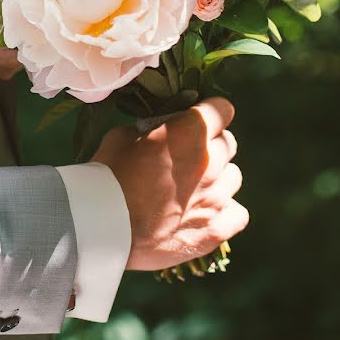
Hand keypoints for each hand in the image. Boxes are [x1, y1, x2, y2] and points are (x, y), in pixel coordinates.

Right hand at [91, 97, 247, 270]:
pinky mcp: (214, 230)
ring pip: (233, 177)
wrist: (102, 225)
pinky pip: (238, 214)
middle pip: (228, 144)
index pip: (221, 109)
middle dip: (210, 146)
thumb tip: (161, 132)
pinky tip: (204, 213)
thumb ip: (152, 130)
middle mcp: (210, 162)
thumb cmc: (106, 176)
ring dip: (217, 179)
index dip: (210, 113)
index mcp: (189, 132)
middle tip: (187, 157)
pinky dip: (224, 212)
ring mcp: (216, 198)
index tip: (198, 121)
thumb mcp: (122, 136)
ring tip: (193, 188)